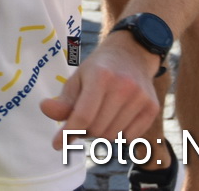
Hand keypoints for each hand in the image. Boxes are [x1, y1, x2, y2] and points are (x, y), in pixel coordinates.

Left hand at [39, 34, 159, 146]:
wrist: (132, 54)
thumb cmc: (99, 69)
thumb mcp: (77, 79)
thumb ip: (63, 100)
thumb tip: (45, 110)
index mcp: (100, 76)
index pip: (83, 116)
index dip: (68, 133)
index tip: (57, 145)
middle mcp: (123, 86)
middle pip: (97, 130)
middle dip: (85, 130)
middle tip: (84, 117)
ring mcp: (140, 97)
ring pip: (113, 137)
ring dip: (102, 133)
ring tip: (101, 114)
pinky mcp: (152, 107)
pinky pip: (130, 138)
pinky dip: (119, 135)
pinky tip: (116, 118)